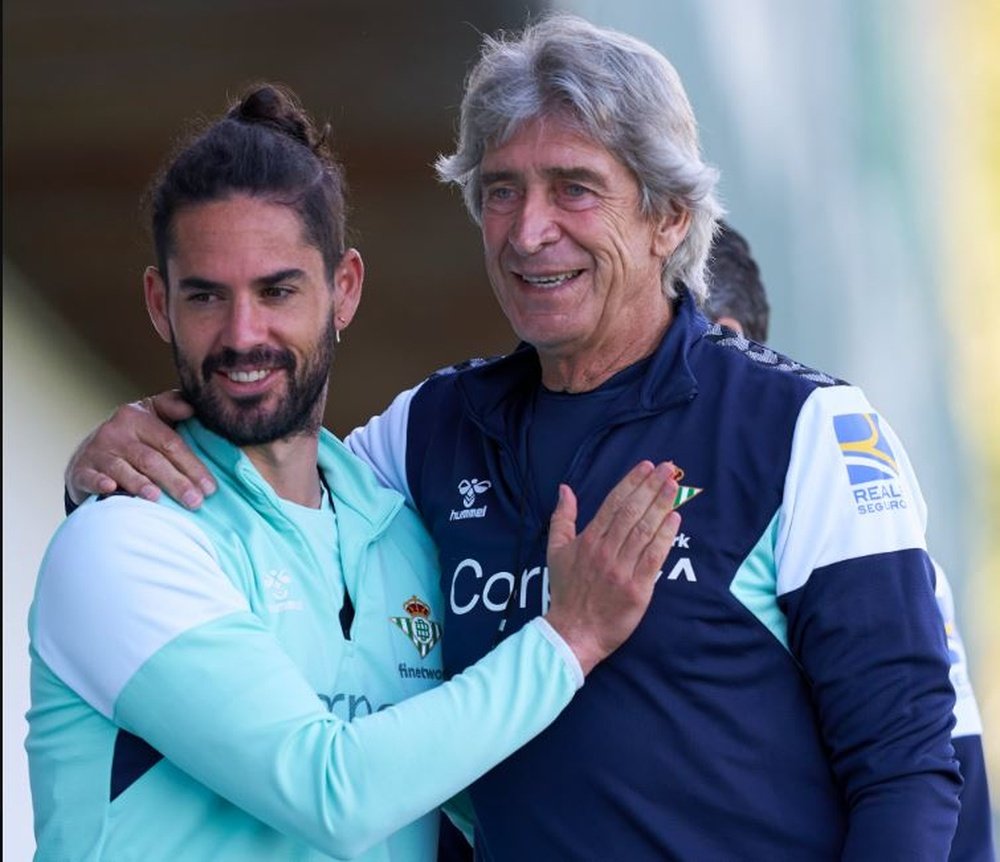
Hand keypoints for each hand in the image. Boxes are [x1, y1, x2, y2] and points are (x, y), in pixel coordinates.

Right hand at [65, 391, 214, 508]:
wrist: (90, 453)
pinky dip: (100, 484)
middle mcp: (116, 431)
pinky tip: (111, 490)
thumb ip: (173, 406)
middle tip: (195, 502)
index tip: (210, 487)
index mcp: (138, 416)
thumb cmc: (134, 437)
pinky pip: (91, 477)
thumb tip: (192, 408)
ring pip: (123, 469)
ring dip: (141, 484)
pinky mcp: (81, 470)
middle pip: (151, 460)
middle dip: (176, 482)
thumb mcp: (153, 415)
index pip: (171, 443)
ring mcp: (97, 451)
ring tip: (159, 499)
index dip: (192, 466)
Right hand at [544, 461, 679, 675]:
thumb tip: (564, 489)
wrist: (573, 631)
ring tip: (674, 487)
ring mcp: (622, 570)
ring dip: (661, 506)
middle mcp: (605, 551)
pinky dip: (664, 537)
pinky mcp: (637, 589)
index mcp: (588, 540)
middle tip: (667, 468)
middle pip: (632, 512)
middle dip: (651, 487)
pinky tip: (675, 520)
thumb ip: (561, 518)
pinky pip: (653, 558)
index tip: (645, 466)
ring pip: (644, 531)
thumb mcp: (556, 550)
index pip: (613, 503)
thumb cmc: (566, 590)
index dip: (631, 482)